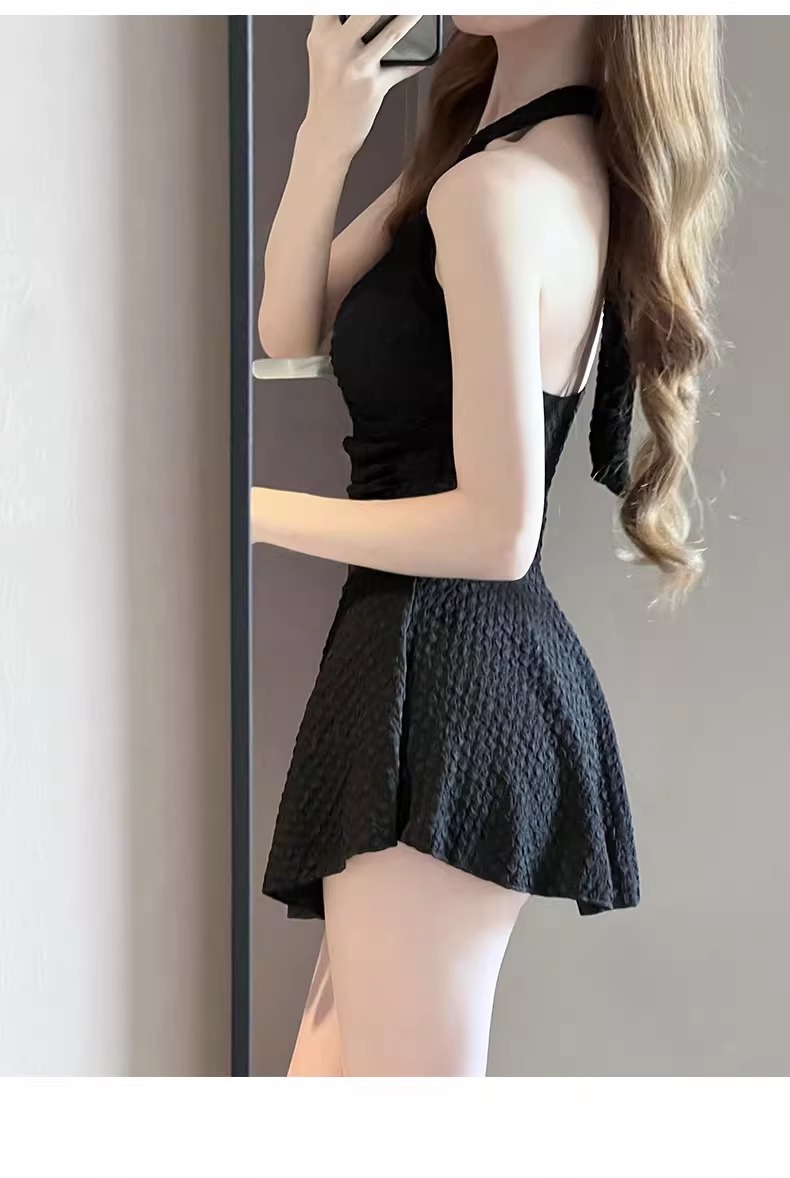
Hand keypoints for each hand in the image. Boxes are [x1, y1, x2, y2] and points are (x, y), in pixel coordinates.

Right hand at [302, 15, 428, 162]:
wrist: (324, 136)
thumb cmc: (329, 96)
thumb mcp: (326, 57)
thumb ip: (343, 32)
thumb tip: (380, 16)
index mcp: (321, 34)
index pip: (337, 1)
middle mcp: (334, 46)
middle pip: (368, 7)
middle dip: (390, 2)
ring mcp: (354, 66)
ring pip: (391, 32)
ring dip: (412, 15)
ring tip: (423, 8)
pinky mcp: (372, 86)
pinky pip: (402, 67)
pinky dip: (418, 60)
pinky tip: (429, 53)